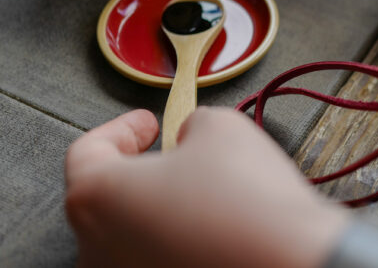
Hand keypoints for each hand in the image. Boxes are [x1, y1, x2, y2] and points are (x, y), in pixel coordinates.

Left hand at [65, 108, 348, 267]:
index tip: (148, 123)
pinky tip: (210, 230)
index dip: (121, 129)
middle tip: (174, 154)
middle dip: (139, 170)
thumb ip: (190, 126)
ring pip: (128, 235)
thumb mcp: (220, 127)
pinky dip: (173, 242)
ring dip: (155, 209)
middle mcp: (95, 247)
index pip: (88, 152)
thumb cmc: (247, 200)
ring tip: (200, 192)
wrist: (288, 262)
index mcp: (97, 196)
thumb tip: (190, 139)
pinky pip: (152, 260)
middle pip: (103, 199)